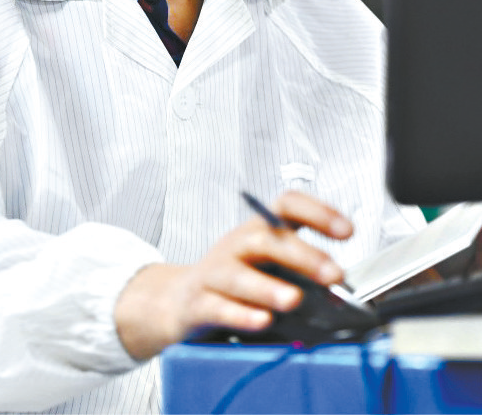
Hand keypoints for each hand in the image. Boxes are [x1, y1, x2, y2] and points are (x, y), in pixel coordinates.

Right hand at [114, 191, 352, 360]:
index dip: (317, 212)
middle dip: (302, 255)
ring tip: (294, 300)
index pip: (287, 205)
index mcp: (260, 230)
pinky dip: (240, 314)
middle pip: (266, 239)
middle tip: (334, 275)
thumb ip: (302, 276)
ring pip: (238, 275)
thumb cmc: (235, 282)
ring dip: (268, 287)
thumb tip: (342, 295)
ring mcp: (215, 273)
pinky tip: (262, 321)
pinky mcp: (198, 302)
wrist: (180, 300)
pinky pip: (218, 307)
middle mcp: (237, 245)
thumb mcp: (268, 267)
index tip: (347, 231)